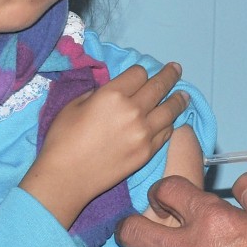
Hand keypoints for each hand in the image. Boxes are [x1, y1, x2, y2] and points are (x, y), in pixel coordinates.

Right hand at [21, 62, 187, 227]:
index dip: (140, 73)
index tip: (141, 75)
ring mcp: (144, 132)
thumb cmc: (63, 139)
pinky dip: (170, 123)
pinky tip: (172, 119)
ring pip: (170, 109)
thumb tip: (113, 89)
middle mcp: (133, 110)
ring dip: (179, 99)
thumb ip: (98, 92)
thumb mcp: (74, 105)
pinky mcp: (148, 151)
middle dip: (169, 75)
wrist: (66, 178)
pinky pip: (166, 131)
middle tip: (176, 69)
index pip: (139, 73)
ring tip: (184, 94)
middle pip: (159, 86)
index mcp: (113, 94)